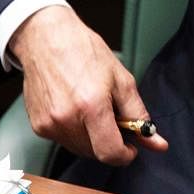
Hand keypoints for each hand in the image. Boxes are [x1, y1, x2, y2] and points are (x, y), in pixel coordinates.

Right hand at [10, 5, 168, 164]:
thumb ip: (139, 114)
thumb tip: (155, 141)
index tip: (131, 148)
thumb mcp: (122, 79)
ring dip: (91, 138)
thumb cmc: (83, 51)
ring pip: (79, 149)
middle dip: (109, 142)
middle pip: (96, 153)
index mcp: (91, 106)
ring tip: (91, 108)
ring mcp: (49, 124)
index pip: (110, 153)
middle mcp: (67, 118)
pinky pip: (63, 140)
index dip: (125, 155)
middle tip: (112, 117)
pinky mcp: (38, 125)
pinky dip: (74, 131)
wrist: (47, 38)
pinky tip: (75, 108)